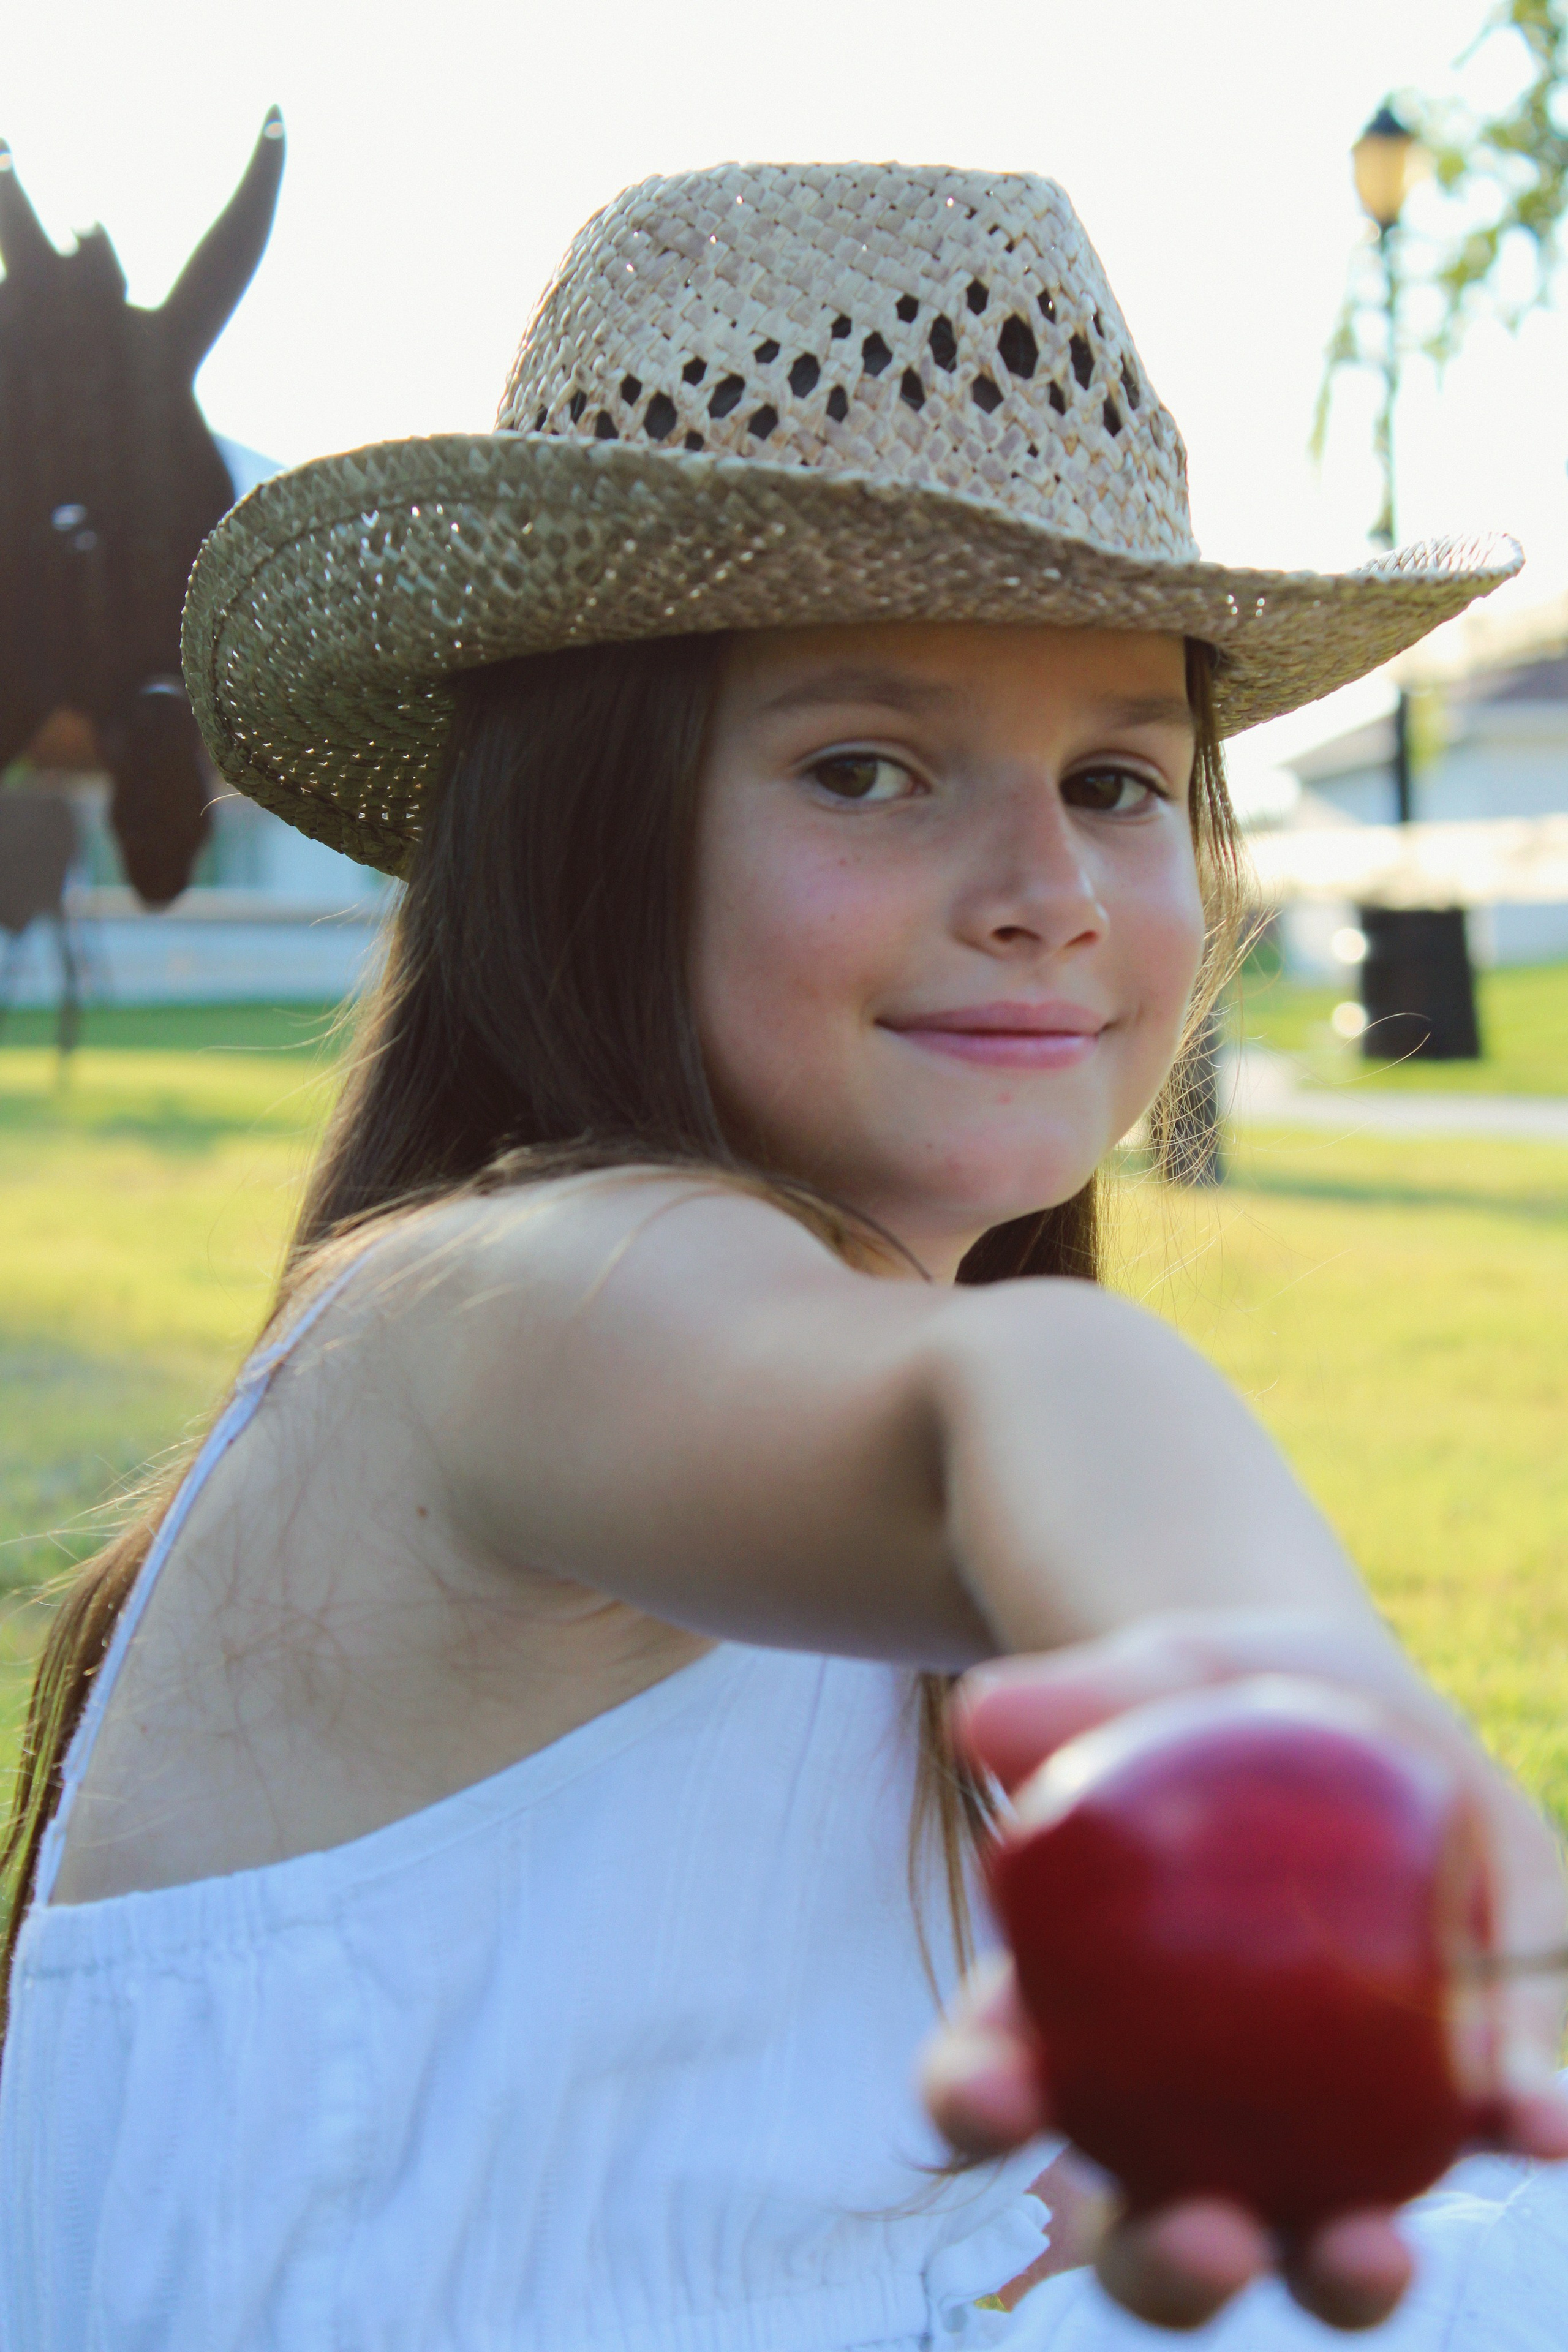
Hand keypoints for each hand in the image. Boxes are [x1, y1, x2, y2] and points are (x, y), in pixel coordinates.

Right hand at [920, 1612, 1567, 2332]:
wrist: (1343, 1704)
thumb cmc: (1211, 1700)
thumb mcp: (1159, 1673)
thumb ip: (1077, 1696)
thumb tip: (981, 1716)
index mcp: (1067, 2020)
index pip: (992, 2081)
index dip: (974, 2105)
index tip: (996, 2093)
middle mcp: (1179, 2119)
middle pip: (1148, 2236)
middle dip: (1169, 2269)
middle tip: (1206, 2236)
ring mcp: (1314, 2130)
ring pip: (1308, 2244)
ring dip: (1337, 2272)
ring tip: (1371, 2249)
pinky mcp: (1447, 2095)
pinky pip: (1475, 2129)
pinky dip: (1505, 2129)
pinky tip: (1532, 2117)